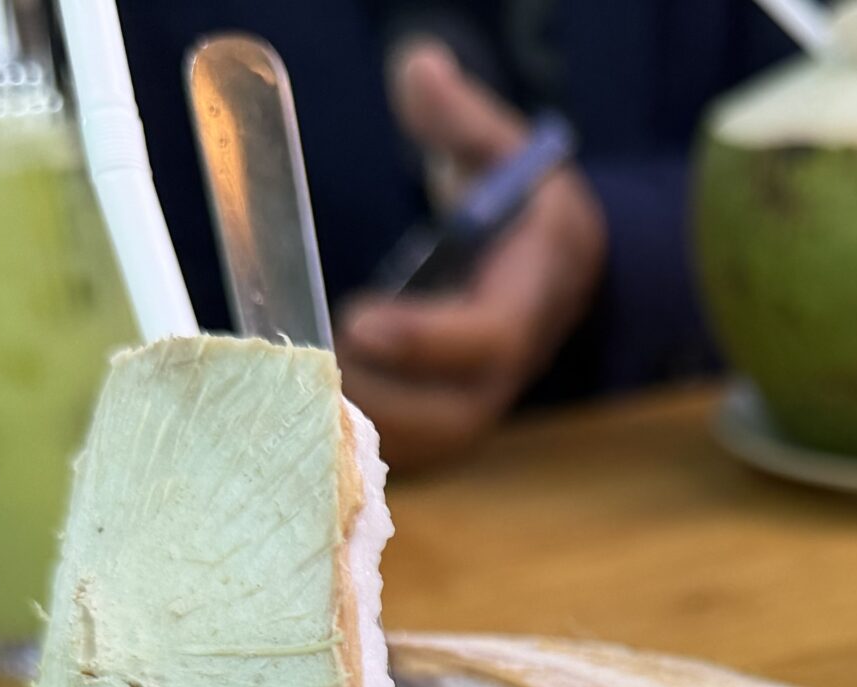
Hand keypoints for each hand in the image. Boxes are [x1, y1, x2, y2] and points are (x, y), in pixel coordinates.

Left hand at [336, 41, 604, 470]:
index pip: (488, 337)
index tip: (356, 319)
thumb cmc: (527, 202)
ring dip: (363, 425)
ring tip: (292, 391)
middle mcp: (514, 363)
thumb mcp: (506, 150)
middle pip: (456, 414)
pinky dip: (363, 443)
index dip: (426, 339)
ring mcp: (486, 398)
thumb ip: (461, 118)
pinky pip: (415, 449)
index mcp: (532, 294)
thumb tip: (418, 68)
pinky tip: (302, 415)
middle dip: (379, 398)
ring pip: (431, 441)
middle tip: (304, 367)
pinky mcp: (457, 416)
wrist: (564, 266)